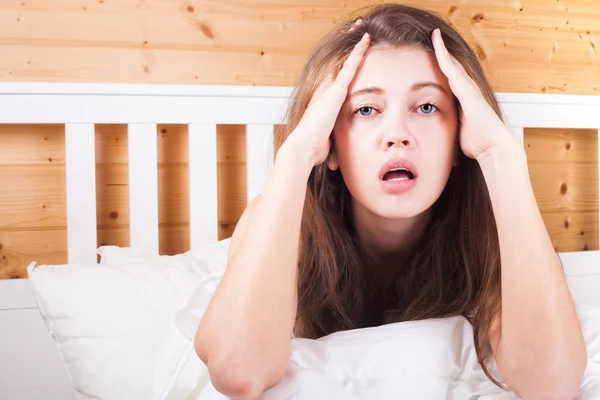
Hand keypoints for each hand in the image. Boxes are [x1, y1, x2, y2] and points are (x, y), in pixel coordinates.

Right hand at [286, 29, 369, 167]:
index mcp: (322, 103)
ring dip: (354, 45)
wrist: (302, 148)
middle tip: (355, 31)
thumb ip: (332, 148)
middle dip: (347, 49)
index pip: (334, 80)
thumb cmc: (312, 151)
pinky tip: (366, 39)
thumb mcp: (326, 146)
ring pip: (344, 61)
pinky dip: (357, 53)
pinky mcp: (335, 91)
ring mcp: (328, 90)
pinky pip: (349, 67)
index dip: (341, 67)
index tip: (347, 58)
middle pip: (337, 65)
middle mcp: (323, 92)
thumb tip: (334, 163)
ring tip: (361, 27)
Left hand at [431, 28, 517, 160]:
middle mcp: (468, 91)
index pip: (451, 79)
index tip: (433, 56)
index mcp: (464, 100)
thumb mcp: (458, 130)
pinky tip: (438, 46)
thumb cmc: (478, 143)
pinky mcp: (468, 91)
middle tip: (434, 38)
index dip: (443, 66)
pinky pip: (453, 70)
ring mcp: (469, 89)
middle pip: (453, 67)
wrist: (493, 148)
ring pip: (453, 65)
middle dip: (443, 53)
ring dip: (443, 49)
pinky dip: (445, 57)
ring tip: (434, 35)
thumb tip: (439, 131)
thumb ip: (451, 124)